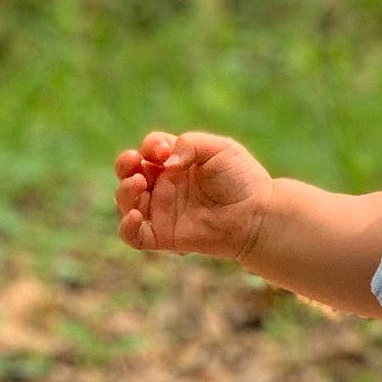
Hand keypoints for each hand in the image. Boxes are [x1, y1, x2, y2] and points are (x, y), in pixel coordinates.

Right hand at [114, 131, 274, 262]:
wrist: (257, 214)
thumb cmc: (242, 180)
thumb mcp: (220, 148)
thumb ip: (190, 144)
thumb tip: (165, 164)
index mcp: (177, 163)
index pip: (150, 150)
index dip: (150, 147)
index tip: (164, 151)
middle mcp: (166, 186)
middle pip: (129, 173)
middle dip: (125, 164)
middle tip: (134, 162)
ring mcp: (162, 211)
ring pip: (126, 201)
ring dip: (124, 191)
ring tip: (139, 183)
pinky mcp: (163, 236)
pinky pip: (133, 236)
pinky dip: (126, 227)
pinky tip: (134, 215)